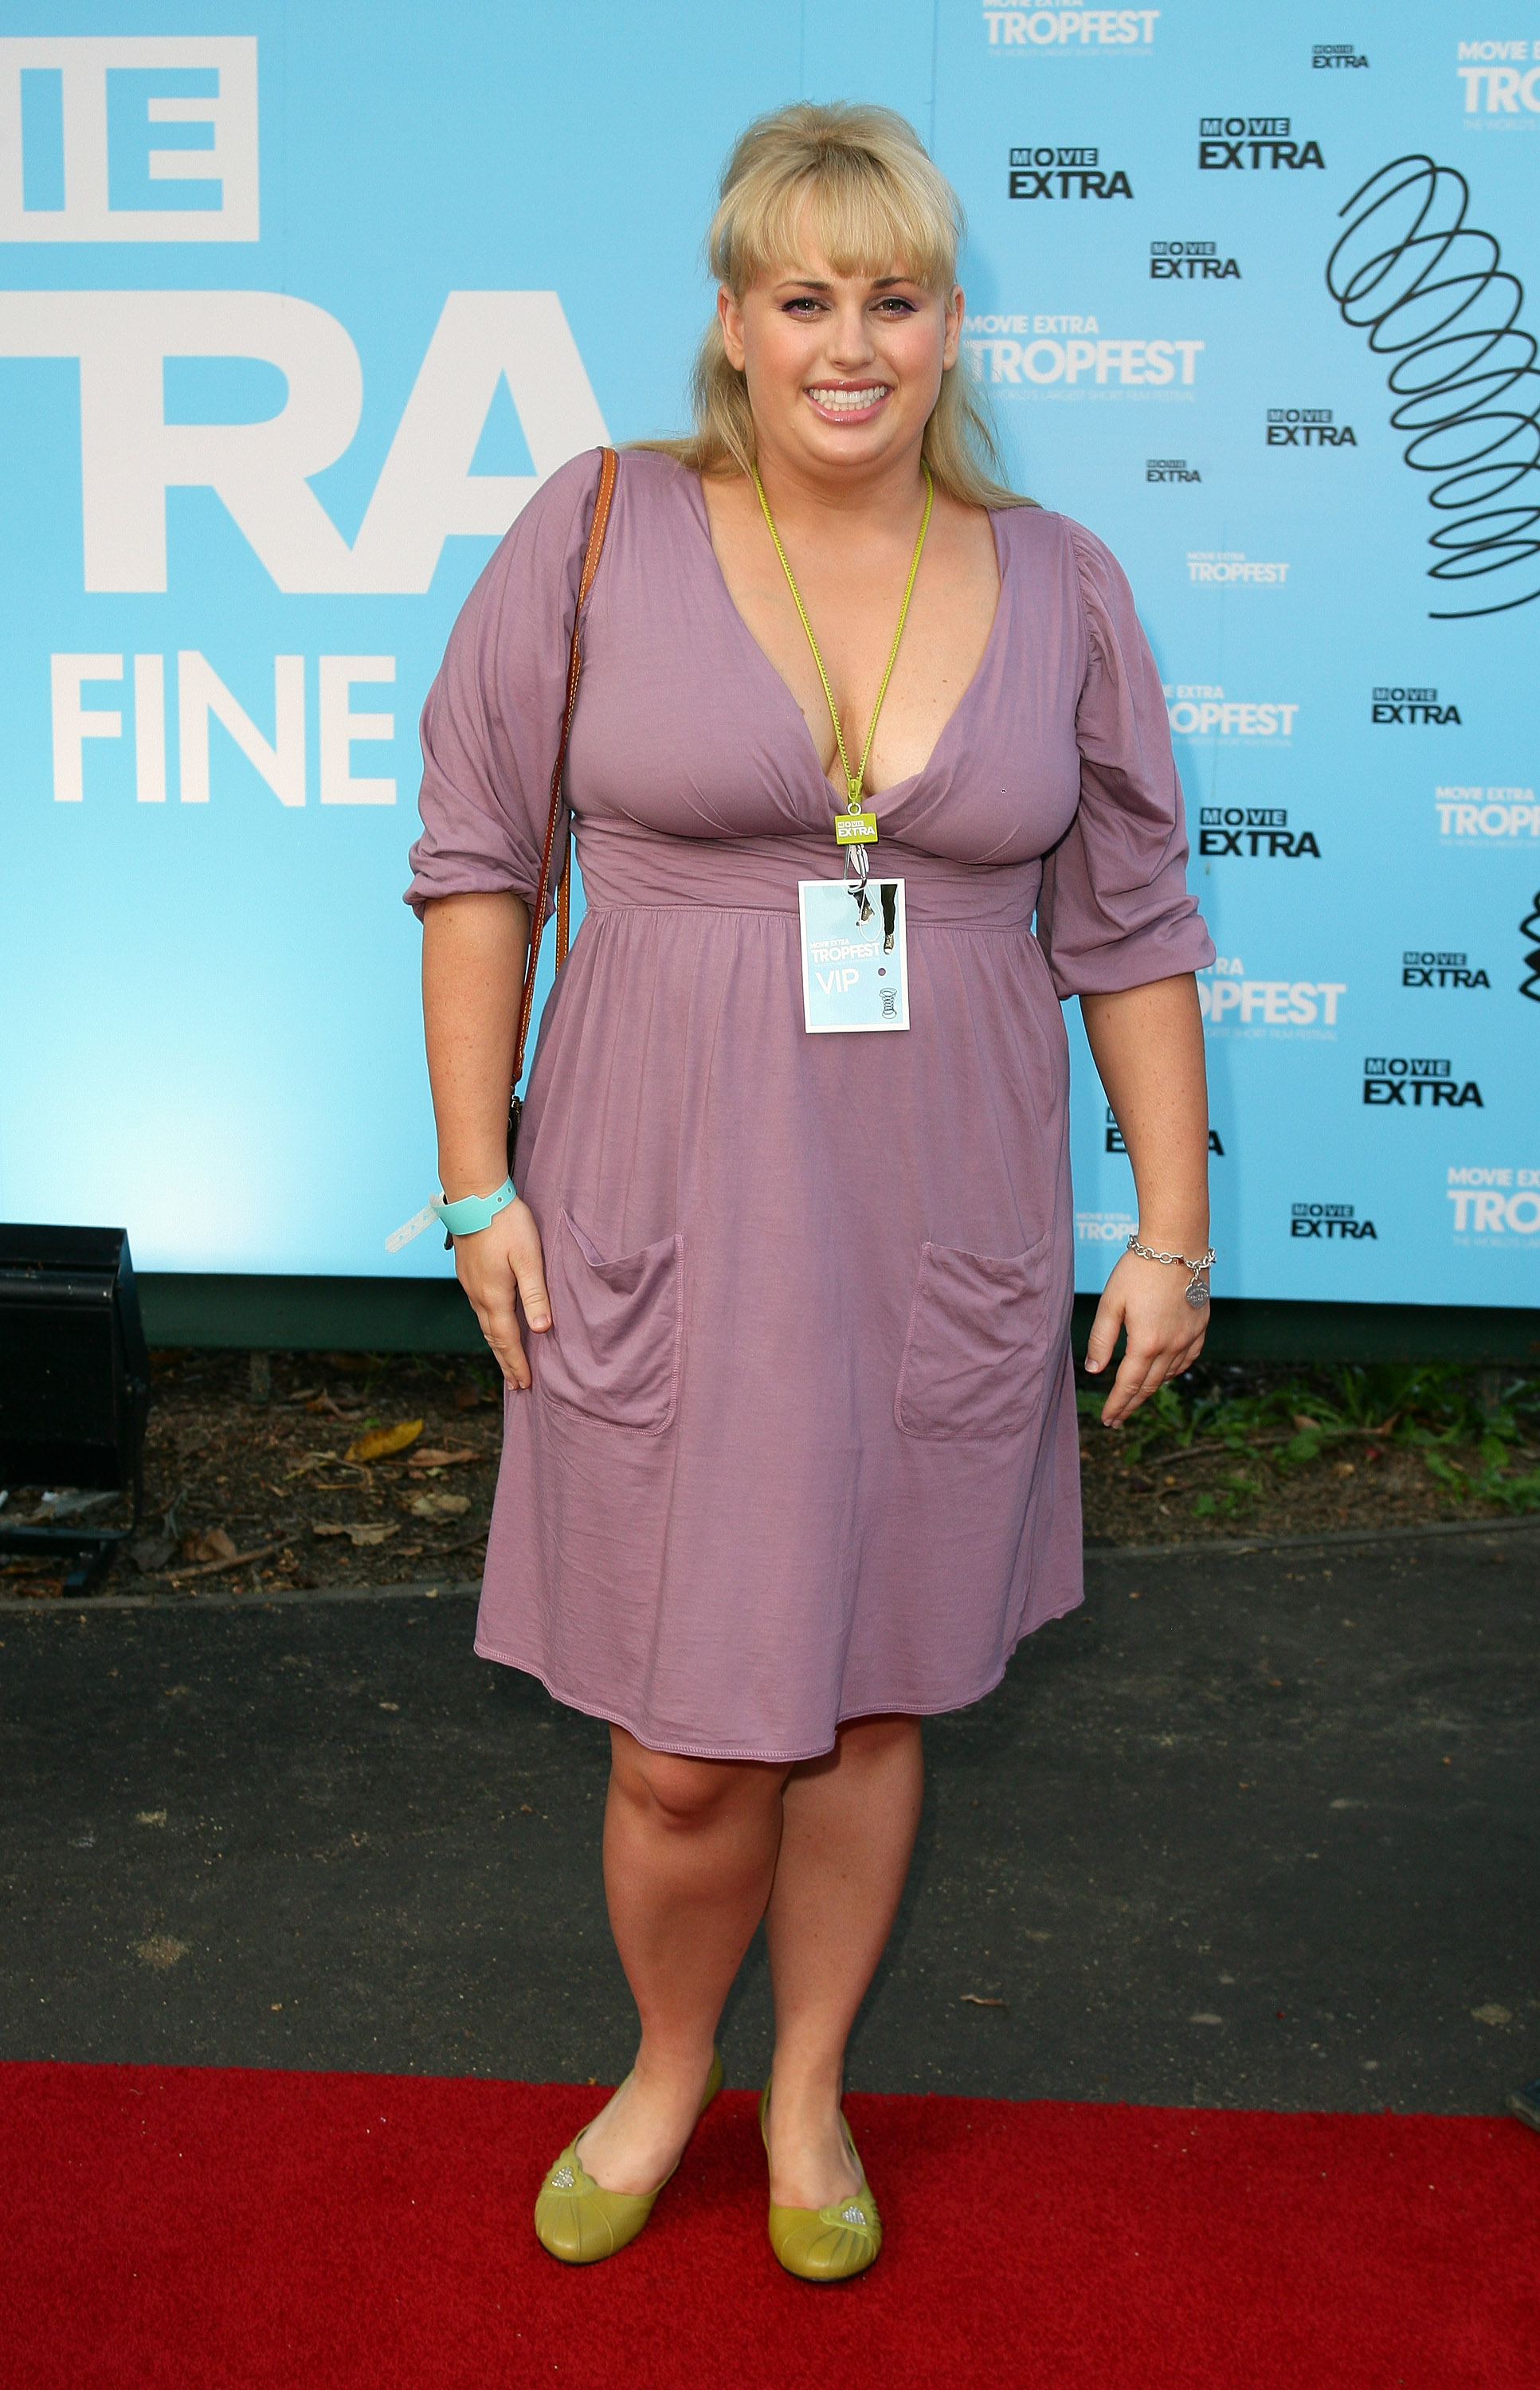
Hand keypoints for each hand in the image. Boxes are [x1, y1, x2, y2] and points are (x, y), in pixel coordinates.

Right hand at [451, 1198, 551, 1388]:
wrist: (475, 1196)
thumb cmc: (507, 1223)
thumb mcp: (529, 1258)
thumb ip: (535, 1294)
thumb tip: (540, 1330)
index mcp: (494, 1296)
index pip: (506, 1340)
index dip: (516, 1363)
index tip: (525, 1385)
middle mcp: (478, 1295)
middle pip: (492, 1338)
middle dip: (506, 1362)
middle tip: (517, 1385)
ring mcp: (470, 1284)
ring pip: (484, 1324)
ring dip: (496, 1346)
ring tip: (507, 1362)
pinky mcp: (468, 1272)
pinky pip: (479, 1309)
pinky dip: (489, 1326)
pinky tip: (495, 1325)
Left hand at [1083, 1249, 1207, 1427]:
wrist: (1177, 1244)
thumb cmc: (1138, 1269)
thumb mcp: (1111, 1302)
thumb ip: (1102, 1339)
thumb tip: (1095, 1370)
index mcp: (1146, 1343)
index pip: (1129, 1385)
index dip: (1117, 1405)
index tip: (1108, 1420)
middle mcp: (1171, 1346)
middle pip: (1150, 1386)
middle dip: (1131, 1404)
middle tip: (1118, 1419)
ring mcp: (1190, 1337)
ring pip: (1170, 1374)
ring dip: (1152, 1389)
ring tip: (1136, 1397)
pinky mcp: (1201, 1326)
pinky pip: (1188, 1359)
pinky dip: (1173, 1371)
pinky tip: (1165, 1372)